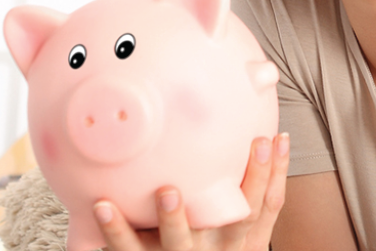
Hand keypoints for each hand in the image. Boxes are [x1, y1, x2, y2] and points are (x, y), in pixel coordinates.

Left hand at [95, 134, 291, 250]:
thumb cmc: (207, 246)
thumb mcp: (233, 230)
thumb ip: (243, 193)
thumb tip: (267, 136)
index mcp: (237, 237)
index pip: (265, 205)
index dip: (272, 173)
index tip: (269, 139)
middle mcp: (215, 248)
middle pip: (236, 221)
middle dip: (244, 187)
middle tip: (249, 150)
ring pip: (179, 242)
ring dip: (174, 218)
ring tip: (168, 192)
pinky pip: (129, 248)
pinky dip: (116, 228)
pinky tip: (103, 206)